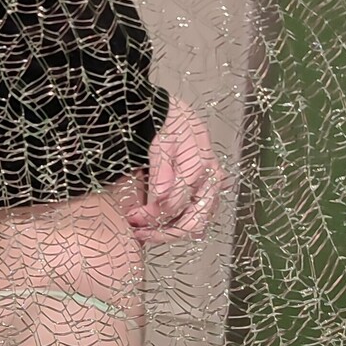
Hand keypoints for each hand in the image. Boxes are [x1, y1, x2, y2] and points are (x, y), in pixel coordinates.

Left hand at [126, 97, 226, 244]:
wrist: (172, 112)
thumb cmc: (166, 123)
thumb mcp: (160, 142)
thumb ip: (161, 171)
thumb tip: (160, 198)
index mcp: (200, 166)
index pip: (176, 204)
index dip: (152, 216)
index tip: (132, 217)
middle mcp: (211, 179)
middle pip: (192, 222)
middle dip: (164, 233)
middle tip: (139, 233)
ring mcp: (212, 186)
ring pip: (197, 224)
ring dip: (171, 232)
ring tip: (146, 232)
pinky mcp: (209, 189)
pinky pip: (199, 217)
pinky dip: (179, 224)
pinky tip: (159, 225)